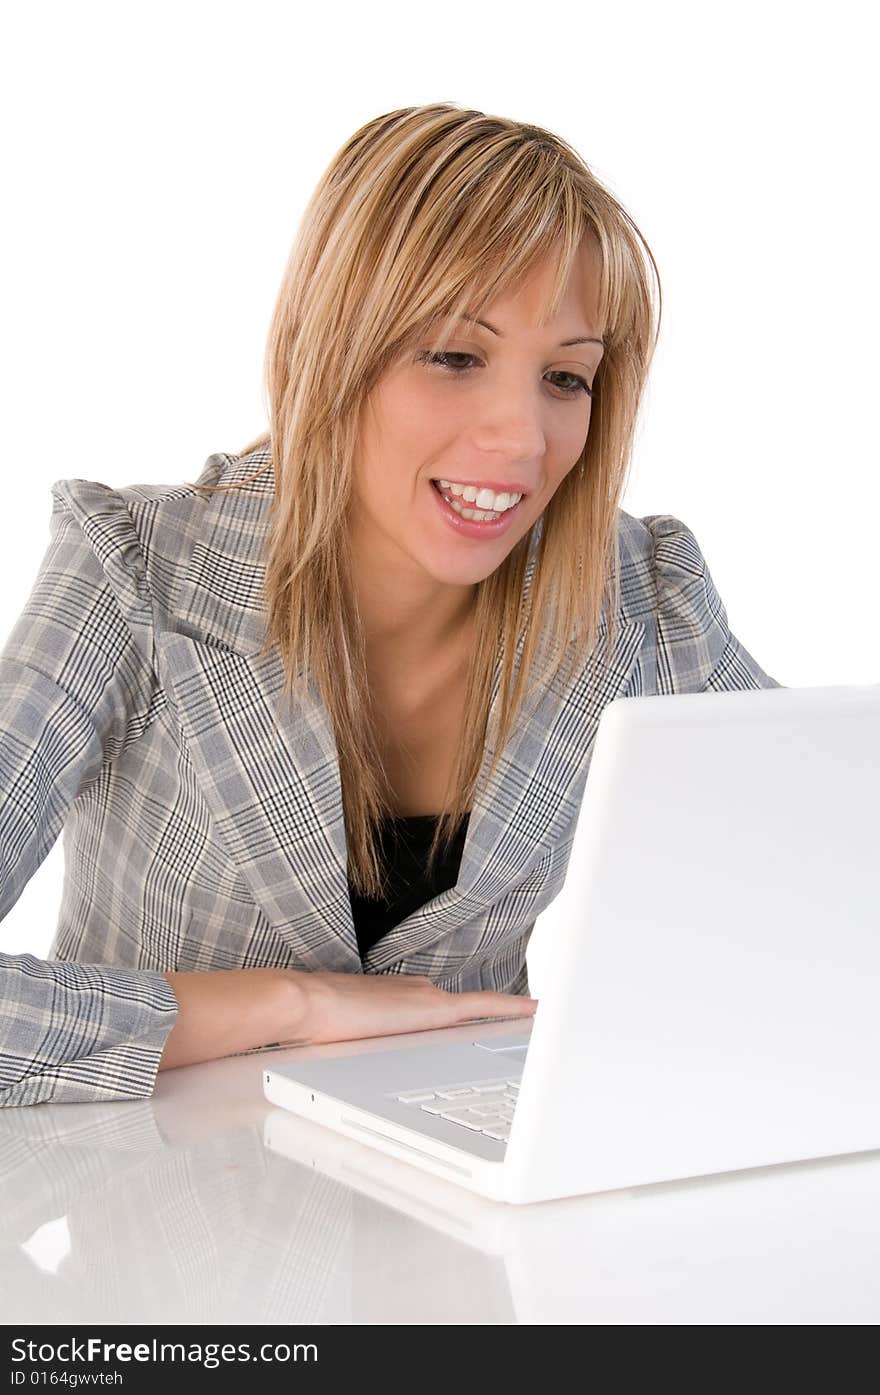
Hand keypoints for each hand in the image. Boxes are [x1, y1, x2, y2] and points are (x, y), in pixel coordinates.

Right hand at [290, 970, 537, 1046]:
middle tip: (527, 1028)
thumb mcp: (350, 1035)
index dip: (465, 1019)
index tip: (487, 1021)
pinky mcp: (434, 1008)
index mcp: (401, 997)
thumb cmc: (318, 1024)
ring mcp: (428, 998)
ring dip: (506, 1019)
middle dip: (492, 1023)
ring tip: (537, 1024)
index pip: (440, 1009)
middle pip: (463, 1014)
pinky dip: (512, 1007)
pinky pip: (485, 1006)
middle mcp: (420, 991)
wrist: (308, 1003)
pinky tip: (536, 1012)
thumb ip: (371, 1040)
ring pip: (478, 1012)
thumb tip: (370, 1050)